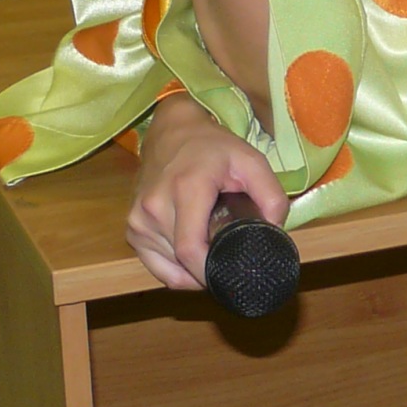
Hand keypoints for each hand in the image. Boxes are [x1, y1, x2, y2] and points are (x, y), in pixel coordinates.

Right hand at [125, 98, 292, 291]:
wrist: (172, 132)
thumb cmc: (213, 147)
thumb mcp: (252, 161)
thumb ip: (271, 196)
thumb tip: (274, 233)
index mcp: (185, 190)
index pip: (190, 250)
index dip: (212, 272)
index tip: (233, 275)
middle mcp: (154, 207)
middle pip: (182, 262)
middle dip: (210, 271)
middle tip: (231, 260)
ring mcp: (138, 220)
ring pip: (170, 269)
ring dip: (193, 271)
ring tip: (212, 250)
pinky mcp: (132, 229)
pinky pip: (155, 267)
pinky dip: (176, 271)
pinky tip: (193, 259)